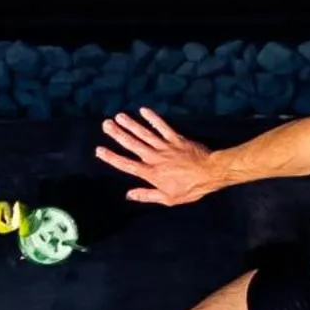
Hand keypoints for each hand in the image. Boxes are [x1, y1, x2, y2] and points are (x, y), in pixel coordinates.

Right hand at [96, 108, 221, 205]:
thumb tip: (129, 195)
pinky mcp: (176, 138)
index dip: (112, 157)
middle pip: (133, 145)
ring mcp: (165, 146)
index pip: (127, 165)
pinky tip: (143, 111)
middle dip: (118, 134)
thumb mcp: (168, 199)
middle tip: (106, 124)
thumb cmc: (190, 189)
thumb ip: (147, 195)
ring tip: (118, 116)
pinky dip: (153, 118)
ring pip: (144, 134)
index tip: (99, 150)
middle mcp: (155, 158)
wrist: (210, 173)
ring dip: (131, 124)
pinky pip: (162, 126)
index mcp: (151, 174)